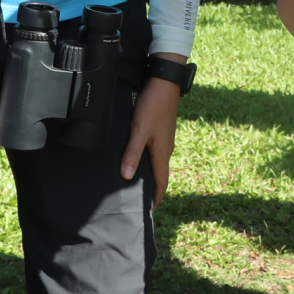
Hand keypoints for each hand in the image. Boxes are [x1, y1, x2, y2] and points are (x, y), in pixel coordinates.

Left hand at [122, 67, 183, 205]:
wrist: (165, 82)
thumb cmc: (153, 106)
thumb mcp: (139, 130)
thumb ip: (132, 153)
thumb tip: (127, 176)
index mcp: (162, 152)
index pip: (161, 181)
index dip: (156, 197)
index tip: (150, 210)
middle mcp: (166, 148)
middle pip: (160, 173)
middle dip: (153, 188)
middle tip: (141, 200)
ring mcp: (164, 138)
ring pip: (157, 162)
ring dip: (150, 174)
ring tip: (137, 182)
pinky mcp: (161, 129)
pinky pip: (155, 151)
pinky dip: (148, 160)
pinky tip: (138, 157)